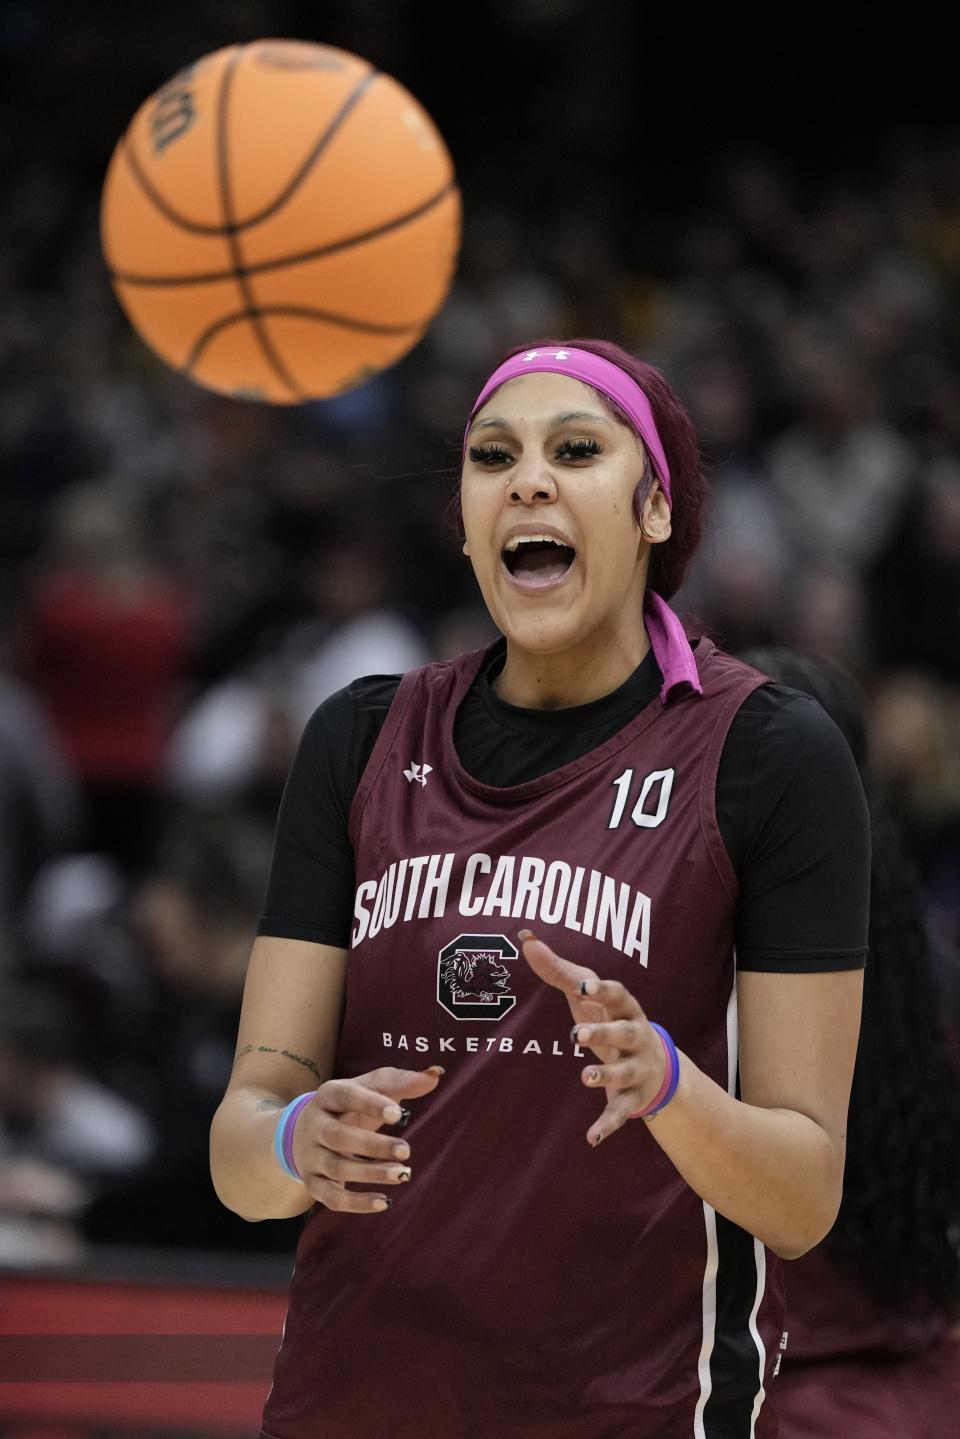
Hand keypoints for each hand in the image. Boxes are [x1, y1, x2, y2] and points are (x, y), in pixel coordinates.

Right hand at [291, 1064, 442, 1212]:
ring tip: (403, 1174)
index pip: (346, 1097)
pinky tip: (385, 1202)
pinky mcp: (313, 1183)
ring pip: (336, 1168)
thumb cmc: (349, 1106)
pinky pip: (332, 1198)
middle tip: (406, 1151)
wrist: (304, 1132)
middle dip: (373, 1145)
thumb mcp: (370, 1087)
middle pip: (338, 1136)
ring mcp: (310, 1156)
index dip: (371, 1105)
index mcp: (327, 1095)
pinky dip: (357, 1203)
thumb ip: (401, 1082)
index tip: (400, 1115)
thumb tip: (436, 1075)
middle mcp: (314, 1125)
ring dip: (370, 1173)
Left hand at [519, 929, 668, 1145]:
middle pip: (626, 1031)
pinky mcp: (634, 1097)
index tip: (583, 989)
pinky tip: (591, 1138)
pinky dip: (607, 1125)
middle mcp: (637, 1035)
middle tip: (576, 1035)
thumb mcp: (589, 997)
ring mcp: (638, 1067)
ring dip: (606, 1074)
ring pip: (625, 1070)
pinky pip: (621, 1112)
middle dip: (603, 1032)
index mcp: (626, 1007)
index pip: (618, 994)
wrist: (657, 1066)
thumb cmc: (611, 1019)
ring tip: (585, 1077)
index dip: (602, 991)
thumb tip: (525, 940)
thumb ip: (558, 971)